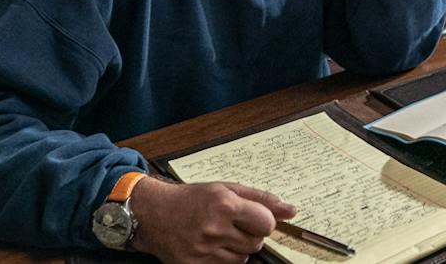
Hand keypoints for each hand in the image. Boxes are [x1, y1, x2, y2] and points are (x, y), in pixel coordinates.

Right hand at [128, 176, 293, 263]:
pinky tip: (211, 246)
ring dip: (237, 248)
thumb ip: (261, 199)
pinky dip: (223, 259)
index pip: (266, 223)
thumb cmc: (192, 198)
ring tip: (220, 234)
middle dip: (250, 234)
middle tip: (232, 224)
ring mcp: (203, 250)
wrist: (154, 214)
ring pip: (242, 259)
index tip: (254, 217)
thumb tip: (291, 211)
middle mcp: (214, 228)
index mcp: (224, 205)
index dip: (264, 221)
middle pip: (256, 243)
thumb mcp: (226, 188)